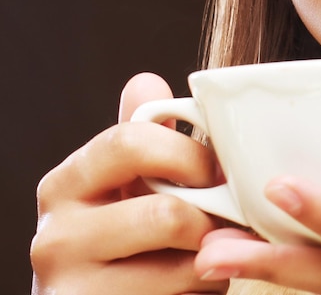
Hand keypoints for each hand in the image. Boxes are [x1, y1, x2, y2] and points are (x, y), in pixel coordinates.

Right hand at [31, 72, 227, 294]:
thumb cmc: (119, 235)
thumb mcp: (124, 181)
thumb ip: (139, 134)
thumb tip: (146, 81)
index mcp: (67, 184)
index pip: (129, 142)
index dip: (188, 152)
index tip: (215, 169)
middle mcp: (55, 237)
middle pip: (165, 213)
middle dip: (212, 215)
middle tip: (230, 216)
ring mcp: (72, 289)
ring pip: (184, 266)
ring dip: (217, 258)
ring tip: (216, 250)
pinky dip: (206, 291)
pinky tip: (199, 282)